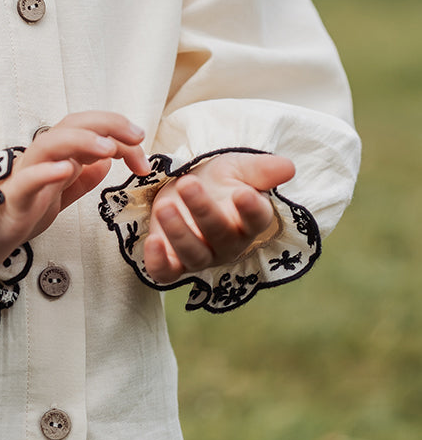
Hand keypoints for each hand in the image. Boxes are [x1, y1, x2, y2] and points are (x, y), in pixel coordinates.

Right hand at [0, 112, 151, 268]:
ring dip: (81, 141)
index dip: (118, 131)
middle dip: (107, 124)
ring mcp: (28, 172)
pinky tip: (66, 169)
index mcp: (58, 154)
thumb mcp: (63, 194)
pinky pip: (30, 179)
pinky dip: (47, 171)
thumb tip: (106, 162)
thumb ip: (84, 178)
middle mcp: (44, 156)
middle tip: (136, 136)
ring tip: (108, 149)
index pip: (90, 130)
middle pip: (73, 125)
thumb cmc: (26, 209)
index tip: (142, 147)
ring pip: (51, 144)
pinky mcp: (17, 196)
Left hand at [144, 152, 294, 283]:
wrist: (186, 190)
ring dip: (179, 233)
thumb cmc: (218, 181)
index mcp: (248, 220)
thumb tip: (288, 167)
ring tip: (164, 206)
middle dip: (204, 211)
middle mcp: (228, 243)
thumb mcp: (237, 168)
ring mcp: (200, 255)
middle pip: (220, 234)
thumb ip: (261, 169)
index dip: (251, 209)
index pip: (256, 219)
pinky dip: (158, 262)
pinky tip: (151, 242)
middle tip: (188, 184)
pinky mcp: (172, 262)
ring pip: (194, 254)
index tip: (242, 193)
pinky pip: (167, 272)